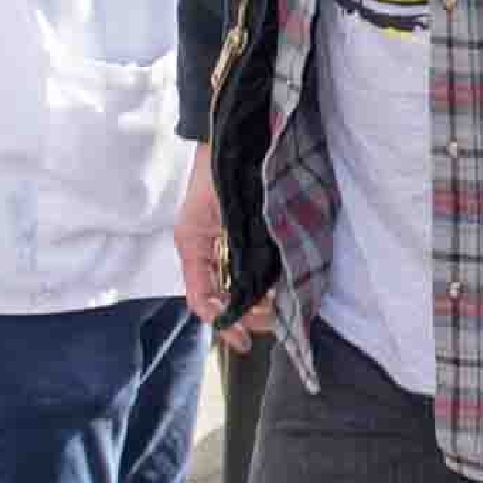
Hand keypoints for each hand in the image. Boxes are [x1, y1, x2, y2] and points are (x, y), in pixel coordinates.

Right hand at [174, 141, 272, 353]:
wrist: (236, 141)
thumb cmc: (210, 182)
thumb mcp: (192, 232)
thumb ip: (200, 274)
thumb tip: (214, 314)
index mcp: (203, 256)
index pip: (210, 304)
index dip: (227, 326)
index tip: (245, 342)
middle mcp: (227, 255)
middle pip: (239, 301)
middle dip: (254, 317)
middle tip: (272, 320)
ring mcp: (251, 246)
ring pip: (259, 288)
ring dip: (269, 304)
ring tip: (282, 307)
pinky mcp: (274, 235)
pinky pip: (276, 267)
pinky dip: (281, 282)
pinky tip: (289, 287)